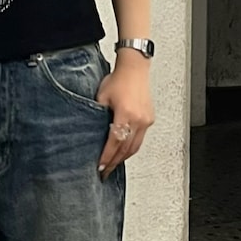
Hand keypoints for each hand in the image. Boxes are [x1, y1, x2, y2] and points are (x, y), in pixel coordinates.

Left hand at [96, 60, 154, 179]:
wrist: (134, 68)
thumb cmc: (118, 79)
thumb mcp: (101, 97)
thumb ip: (97, 115)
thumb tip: (91, 132)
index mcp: (125, 114)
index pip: (114, 142)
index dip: (107, 157)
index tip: (100, 166)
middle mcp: (138, 119)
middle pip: (126, 148)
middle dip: (115, 162)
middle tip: (105, 171)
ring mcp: (145, 120)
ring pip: (135, 146)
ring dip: (123, 157)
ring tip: (113, 165)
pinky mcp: (149, 119)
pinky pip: (140, 139)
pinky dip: (131, 148)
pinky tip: (123, 152)